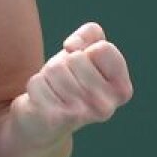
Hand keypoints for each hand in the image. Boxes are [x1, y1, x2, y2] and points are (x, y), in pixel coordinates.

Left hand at [10, 22, 134, 149]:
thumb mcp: (86, 53)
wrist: (44, 122)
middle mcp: (106, 106)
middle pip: (77, 58)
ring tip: (54, 90)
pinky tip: (42, 101)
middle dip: (65, 63)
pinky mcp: (54, 119)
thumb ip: (91, 34)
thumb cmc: (69, 81)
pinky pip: (37, 82)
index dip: (87, 50)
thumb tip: (72, 47)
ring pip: (55, 68)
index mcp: (121, 90)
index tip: (84, 65)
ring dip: (48, 74)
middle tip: (65, 81)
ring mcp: (81, 114)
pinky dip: (35, 86)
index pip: (103, 48)